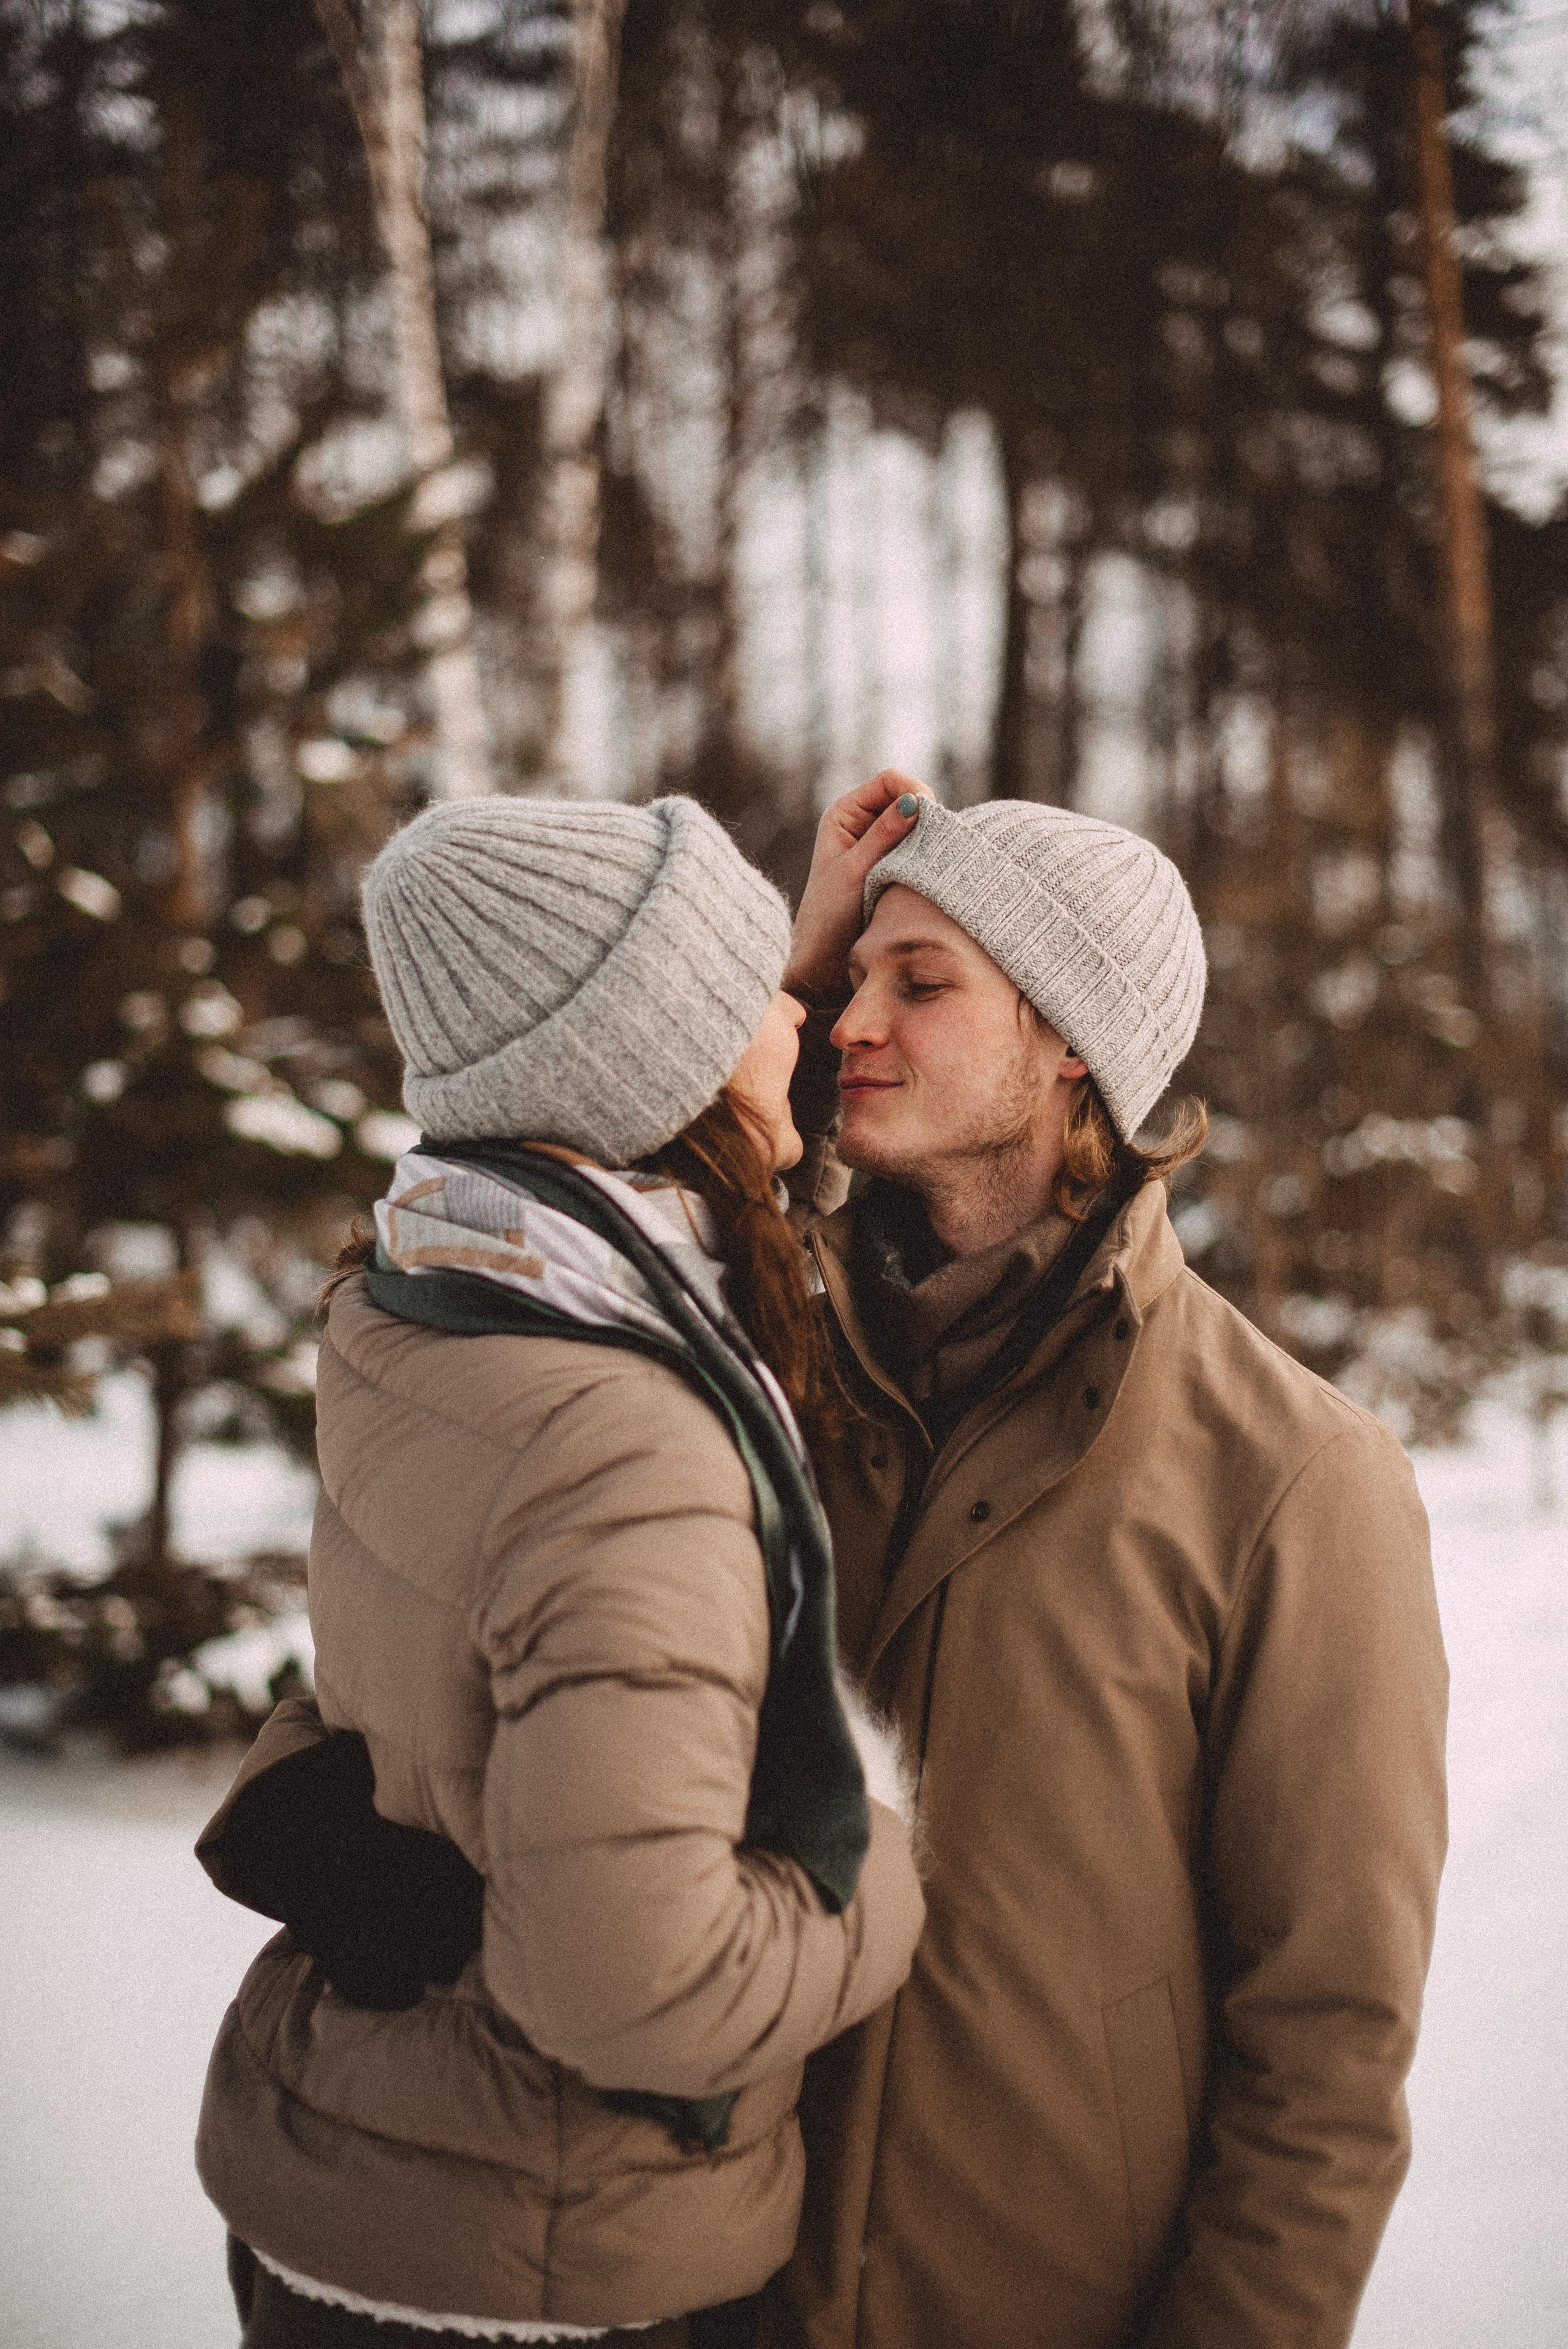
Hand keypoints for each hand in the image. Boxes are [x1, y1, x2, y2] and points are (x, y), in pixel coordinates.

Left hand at [785, 771, 935, 1000]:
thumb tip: (916, 801)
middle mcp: (862, 822)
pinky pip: (919, 848)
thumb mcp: (856, 872)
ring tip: (924, 866)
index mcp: (844, 814)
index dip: (914, 792)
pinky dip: (927, 857)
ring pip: (917, 824)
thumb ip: (885, 835)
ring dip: (926, 839)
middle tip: (929, 848)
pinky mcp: (893, 863)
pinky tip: (926, 875)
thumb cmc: (830, 917)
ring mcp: (879, 842)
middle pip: (907, 797)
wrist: (826, 960)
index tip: (929, 819)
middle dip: (924, 817)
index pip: (890, 781)